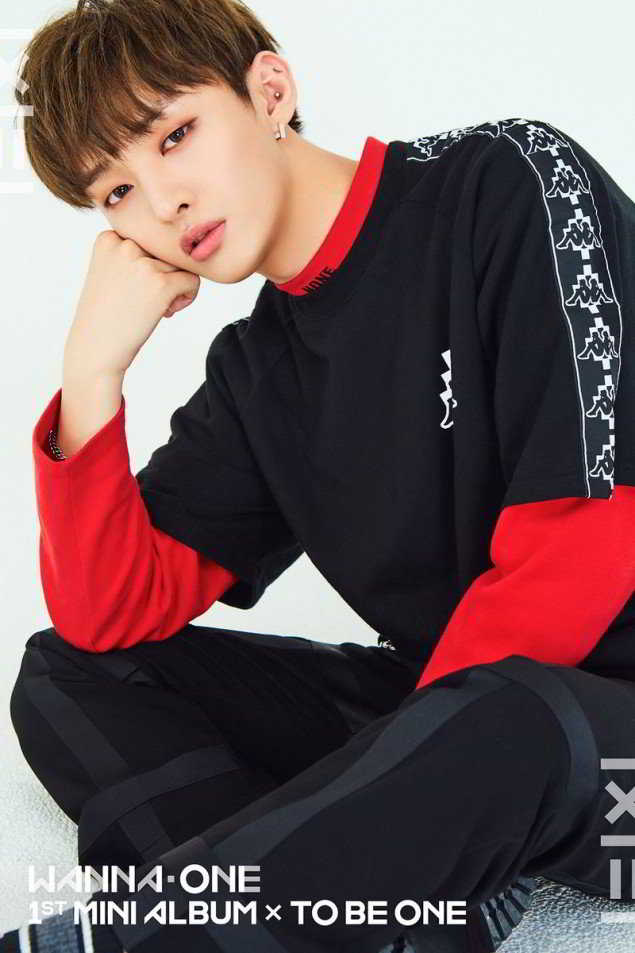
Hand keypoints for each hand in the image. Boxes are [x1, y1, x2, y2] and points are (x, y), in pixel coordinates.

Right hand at [64, 230, 200, 378]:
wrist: (95, 349)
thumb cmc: (107, 314)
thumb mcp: (111, 271)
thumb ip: (135, 253)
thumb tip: (183, 245)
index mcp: (109, 237)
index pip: (149, 237)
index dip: (150, 261)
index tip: (137, 285)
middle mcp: (125, 244)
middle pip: (166, 249)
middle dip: (165, 273)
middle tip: (148, 299)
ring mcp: (143, 264)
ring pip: (181, 264)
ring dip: (177, 285)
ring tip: (159, 307)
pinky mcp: (161, 284)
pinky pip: (193, 280)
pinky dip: (188, 296)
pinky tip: (168, 311)